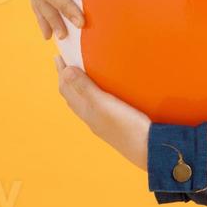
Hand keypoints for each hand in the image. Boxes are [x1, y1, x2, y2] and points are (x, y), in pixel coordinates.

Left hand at [55, 55, 150, 171]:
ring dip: (78, 87)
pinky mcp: (115, 123)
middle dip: (67, 78)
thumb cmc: (126, 126)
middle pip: (72, 96)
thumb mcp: (104, 104)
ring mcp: (103, 121)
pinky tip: (103, 94)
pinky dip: (91, 95)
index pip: (67, 89)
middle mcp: (91, 117)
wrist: (147, 150)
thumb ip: (85, 88)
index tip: (58, 56)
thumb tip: (65, 70)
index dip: (61, 73)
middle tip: (65, 62)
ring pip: (83, 102)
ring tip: (79, 75)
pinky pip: (96, 106)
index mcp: (86, 110)